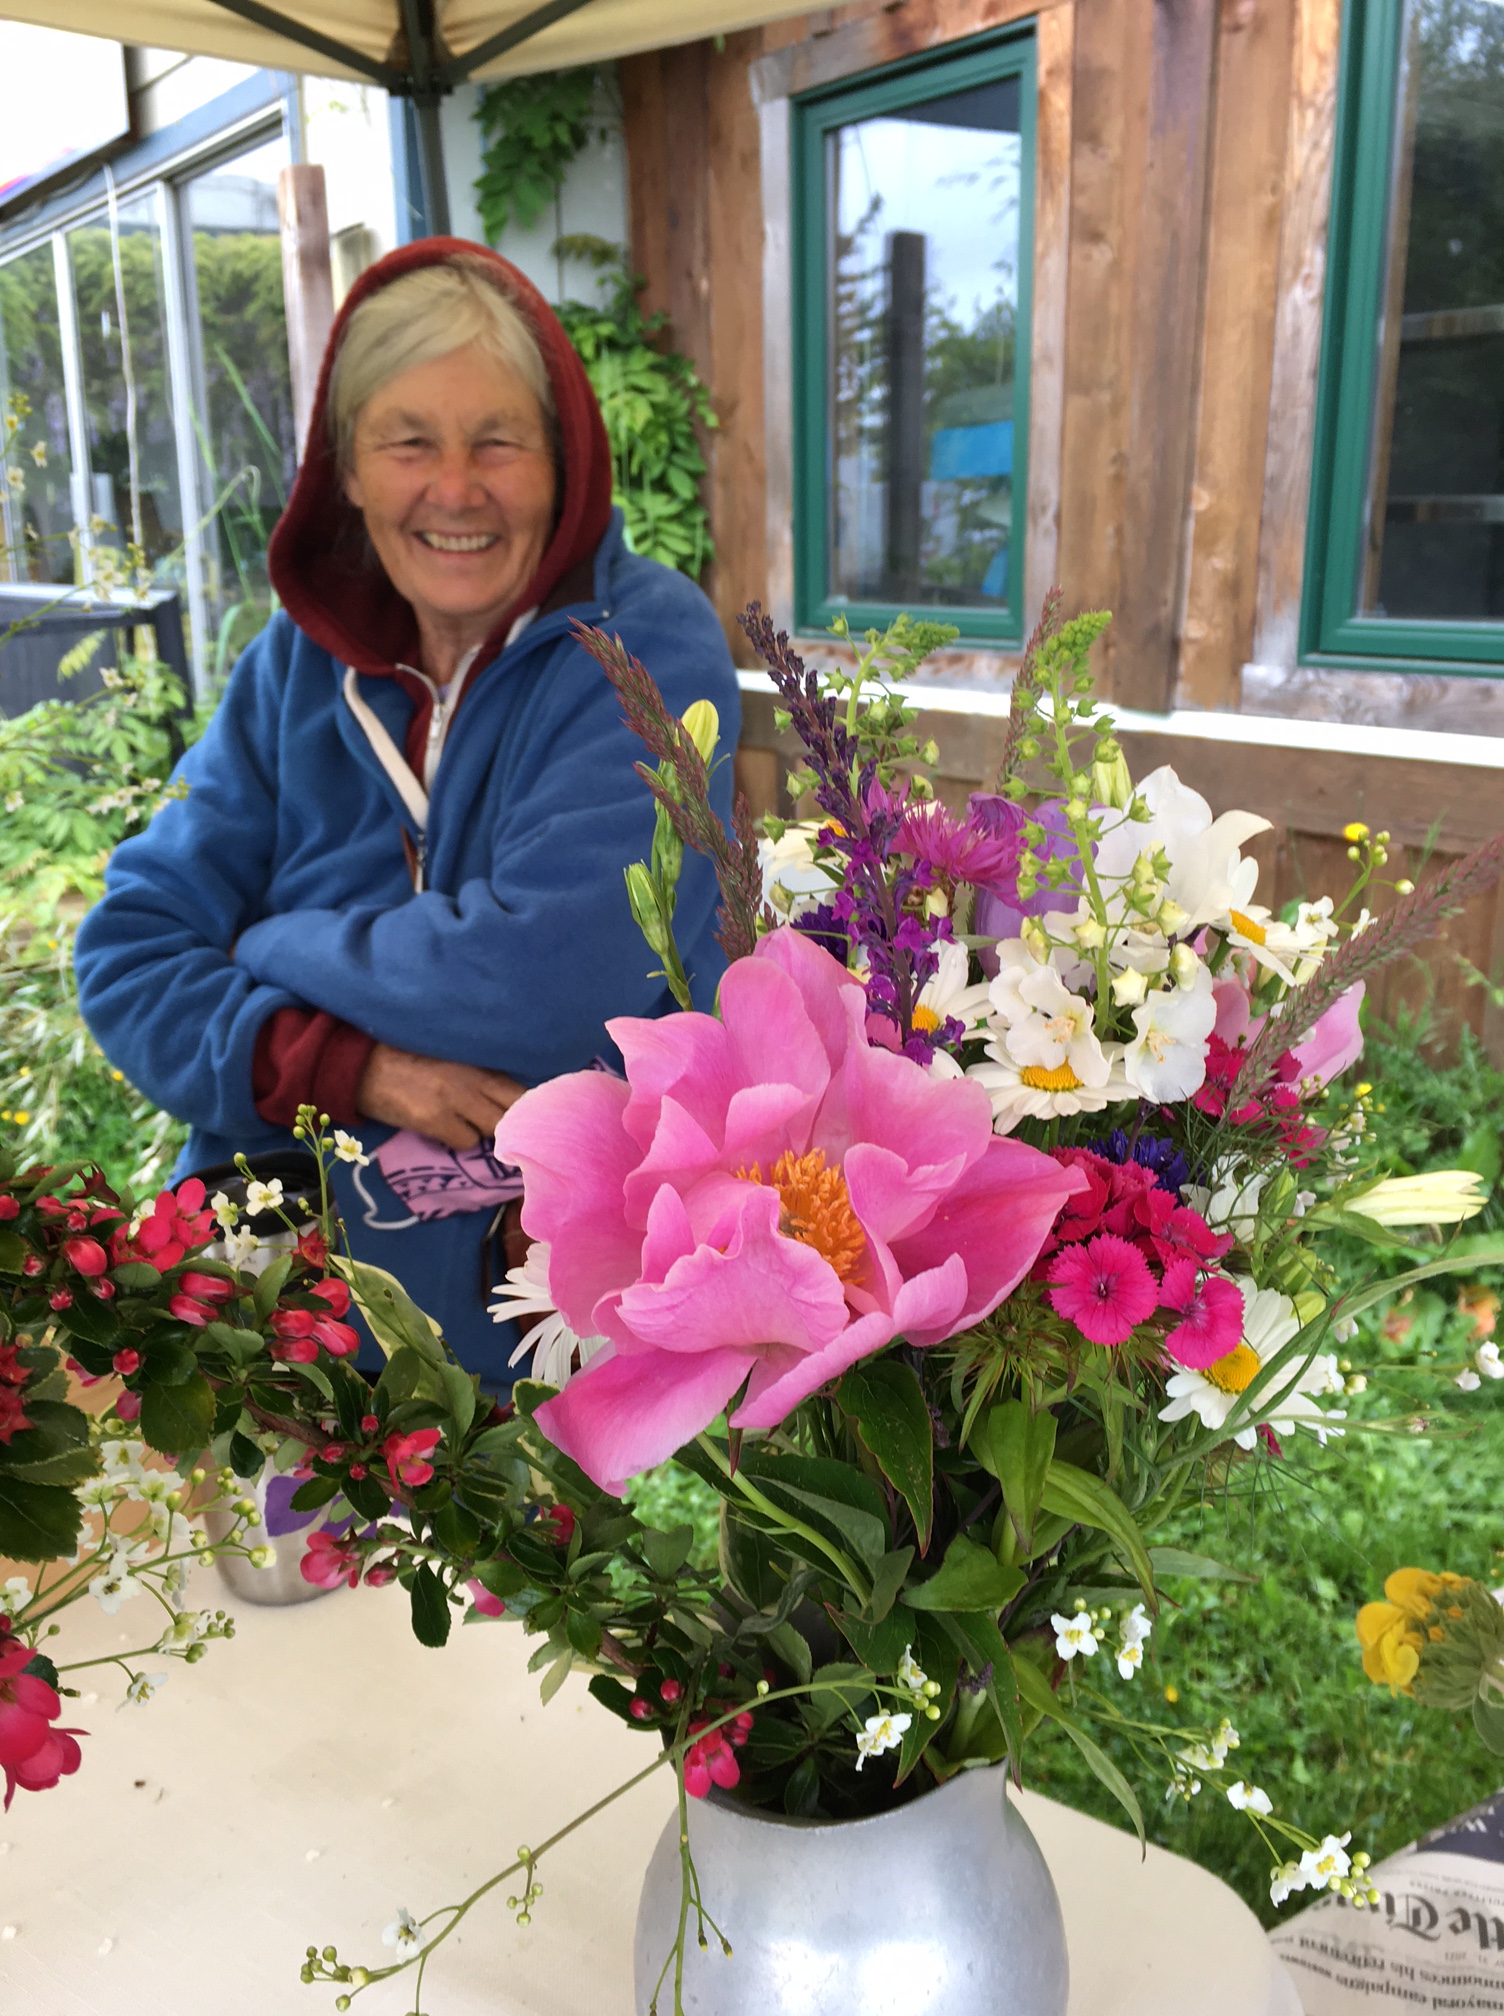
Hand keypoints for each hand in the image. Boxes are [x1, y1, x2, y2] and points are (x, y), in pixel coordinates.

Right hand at [355, 1043, 524, 1150]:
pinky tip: (445, 1129)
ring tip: (470, 1124)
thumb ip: (480, 1070)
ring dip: (486, 1131)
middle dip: (520, 1123)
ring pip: (494, 1129)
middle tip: (518, 1132)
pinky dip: (459, 1140)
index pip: (523, 1084)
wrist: (359, 1064)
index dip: (536, 1104)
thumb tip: (512, 1095)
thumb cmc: (406, 1056)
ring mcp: (454, 1098)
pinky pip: (465, 1141)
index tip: (544, 1116)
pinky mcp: (433, 1118)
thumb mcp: (450, 1054)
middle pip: (518, 1108)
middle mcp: (471, 1076)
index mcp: (477, 1058)